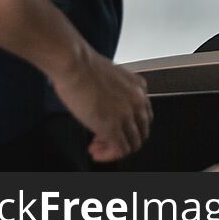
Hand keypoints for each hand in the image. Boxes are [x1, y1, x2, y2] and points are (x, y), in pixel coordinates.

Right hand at [49, 46, 152, 162]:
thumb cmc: (82, 66)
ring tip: (97, 147)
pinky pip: (120, 150)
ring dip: (115, 149)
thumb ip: (115, 91)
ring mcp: (127, 114)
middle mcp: (138, 100)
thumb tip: (106, 104)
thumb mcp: (110, 76)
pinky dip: (109, 155)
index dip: (129, 125)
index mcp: (138, 86)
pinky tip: (96, 151)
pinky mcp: (112, 126)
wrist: (75, 64)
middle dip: (123, 138)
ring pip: (133, 143)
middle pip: (142, 130)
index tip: (115, 128)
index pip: (144, 114)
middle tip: (105, 141)